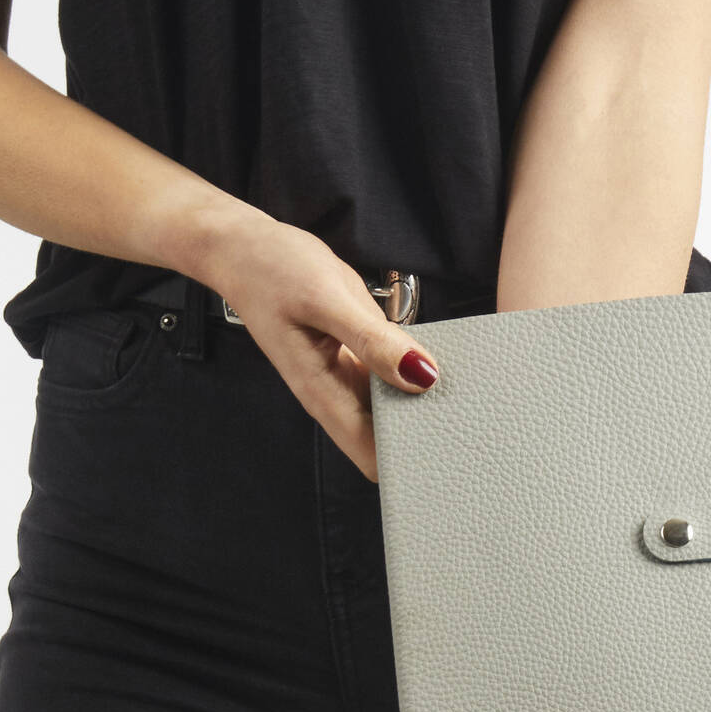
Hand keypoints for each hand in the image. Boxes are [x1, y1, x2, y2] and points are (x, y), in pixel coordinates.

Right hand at [202, 211, 439, 482]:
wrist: (246, 249)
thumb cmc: (272, 271)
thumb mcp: (327, 300)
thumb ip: (374, 341)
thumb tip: (422, 375)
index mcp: (325, 395)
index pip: (373, 458)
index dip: (408, 462)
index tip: (443, 450)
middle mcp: (338, 394)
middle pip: (390, 438)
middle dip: (424, 431)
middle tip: (464, 415)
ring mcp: (348, 376)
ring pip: (395, 404)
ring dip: (424, 399)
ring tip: (460, 387)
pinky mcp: (359, 354)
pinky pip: (394, 372)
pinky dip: (415, 367)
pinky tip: (435, 355)